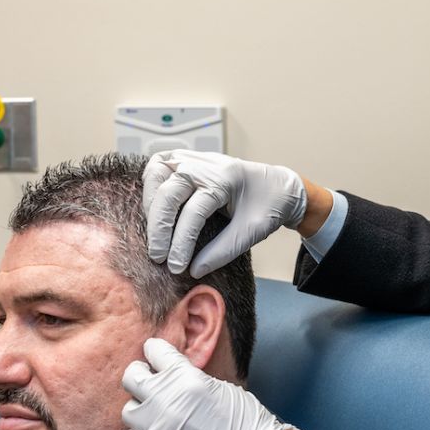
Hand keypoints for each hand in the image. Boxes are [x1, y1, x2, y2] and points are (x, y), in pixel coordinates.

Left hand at [119, 338, 299, 429]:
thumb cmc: (247, 424)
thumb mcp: (220, 387)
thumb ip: (190, 378)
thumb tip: (170, 375)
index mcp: (186, 376)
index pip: (154, 350)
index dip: (156, 354)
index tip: (158, 360)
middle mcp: (166, 398)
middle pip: (132, 376)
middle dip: (141, 378)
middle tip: (151, 387)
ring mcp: (155, 428)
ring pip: (129, 410)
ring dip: (142, 412)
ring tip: (158, 419)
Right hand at [143, 150, 306, 276]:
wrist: (280, 187)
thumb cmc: (268, 207)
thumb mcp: (251, 232)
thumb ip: (223, 251)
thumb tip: (194, 271)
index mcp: (227, 179)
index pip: (194, 212)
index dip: (181, 242)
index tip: (176, 267)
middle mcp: (207, 164)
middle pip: (170, 192)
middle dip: (160, 228)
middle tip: (158, 257)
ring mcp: (195, 158)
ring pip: (157, 172)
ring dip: (150, 204)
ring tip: (153, 233)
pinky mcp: (188, 159)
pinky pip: (159, 165)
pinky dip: (150, 185)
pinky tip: (152, 208)